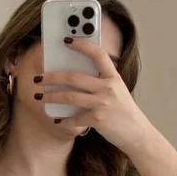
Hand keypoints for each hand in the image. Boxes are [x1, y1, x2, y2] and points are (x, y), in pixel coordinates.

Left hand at [39, 36, 147, 153]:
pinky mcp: (98, 120)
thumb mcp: (117, 92)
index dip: (82, 45)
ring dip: (51, 97)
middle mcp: (108, 88)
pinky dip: (64, 121)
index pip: (98, 54)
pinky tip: (57, 120)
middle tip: (38, 78)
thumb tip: (73, 78)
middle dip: (52, 77)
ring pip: (69, 96)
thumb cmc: (125, 112)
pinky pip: (74, 119)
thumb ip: (101, 83)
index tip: (67, 41)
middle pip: (74, 77)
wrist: (138, 134)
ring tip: (40, 97)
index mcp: (114, 77)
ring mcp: (102, 103)